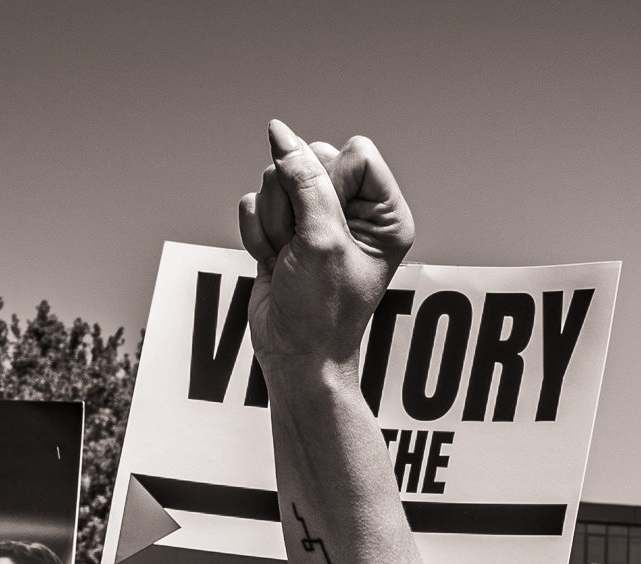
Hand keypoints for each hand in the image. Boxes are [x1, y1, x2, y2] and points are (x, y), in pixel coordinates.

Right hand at [238, 120, 414, 369]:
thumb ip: (303, 178)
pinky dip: (257, 233)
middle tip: (304, 247)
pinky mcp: (284, 227)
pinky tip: (274, 261)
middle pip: (311, 158)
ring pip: (277, 178)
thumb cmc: (323, 308)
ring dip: (275, 223)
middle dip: (296, 202)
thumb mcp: (322, 240)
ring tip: (289, 258)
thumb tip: (278, 130)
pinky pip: (255, 201)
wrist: (295, 355)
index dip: (331, 181)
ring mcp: (316, 217)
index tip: (329, 225)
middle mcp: (354, 210)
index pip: (355, 152)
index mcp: (386, 213)